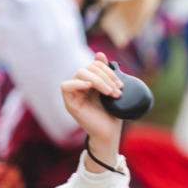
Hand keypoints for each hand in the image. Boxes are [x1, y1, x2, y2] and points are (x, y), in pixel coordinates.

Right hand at [62, 53, 125, 171]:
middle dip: (106, 77)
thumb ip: (107, 73)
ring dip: (98, 81)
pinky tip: (90, 87)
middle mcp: (80, 85)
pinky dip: (78, 83)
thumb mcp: (112, 90)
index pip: (95, 65)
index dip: (109, 71)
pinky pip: (66, 86)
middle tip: (118, 91)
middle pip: (89, 68)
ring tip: (110, 93)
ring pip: (80, 74)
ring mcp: (74, 93)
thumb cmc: (111, 113)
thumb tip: (99, 54)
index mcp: (90, 81)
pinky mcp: (70, 103)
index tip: (121, 85)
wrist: (109, 133)